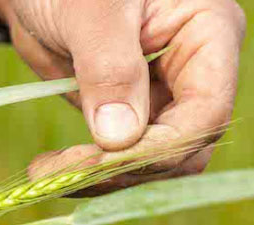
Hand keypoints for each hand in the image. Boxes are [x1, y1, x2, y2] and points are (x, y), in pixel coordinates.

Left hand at [0, 0, 245, 190]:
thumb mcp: (91, 10)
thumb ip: (108, 67)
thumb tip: (119, 138)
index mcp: (207, 34)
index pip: (205, 111)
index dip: (158, 147)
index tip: (100, 162)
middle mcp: (193, 74)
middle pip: (183, 148)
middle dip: (125, 169)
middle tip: (62, 175)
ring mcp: (164, 100)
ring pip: (153, 164)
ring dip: (104, 178)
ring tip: (46, 172)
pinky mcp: (132, 119)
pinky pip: (122, 160)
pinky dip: (90, 172)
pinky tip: (51, 169)